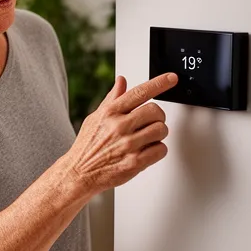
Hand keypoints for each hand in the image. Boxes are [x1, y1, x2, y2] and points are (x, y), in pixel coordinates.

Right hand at [60, 73, 177, 196]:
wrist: (78, 172)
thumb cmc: (87, 146)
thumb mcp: (95, 118)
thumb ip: (112, 99)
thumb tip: (121, 81)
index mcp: (109, 113)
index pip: (139, 93)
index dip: (159, 83)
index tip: (171, 78)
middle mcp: (118, 127)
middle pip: (155, 111)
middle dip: (158, 116)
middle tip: (151, 122)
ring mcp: (127, 145)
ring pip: (161, 130)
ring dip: (158, 134)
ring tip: (147, 138)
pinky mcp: (134, 162)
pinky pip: (161, 150)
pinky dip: (157, 150)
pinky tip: (146, 151)